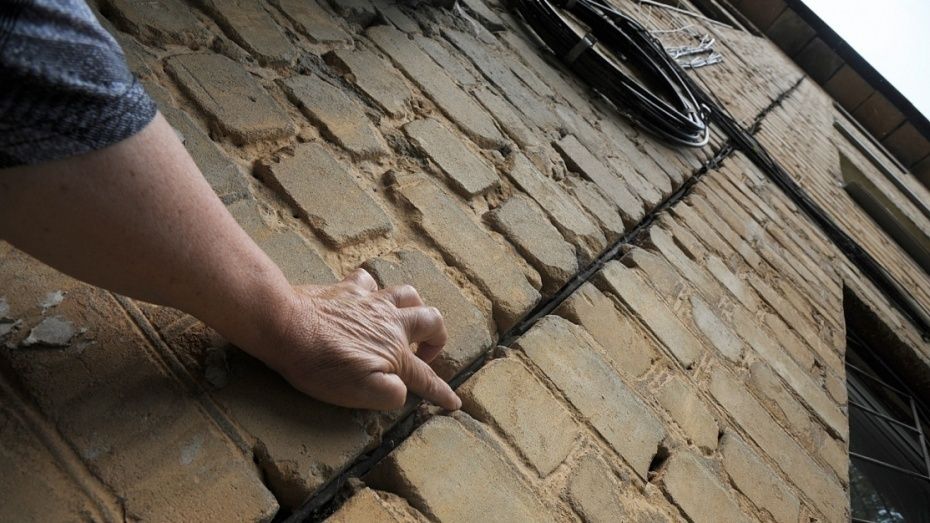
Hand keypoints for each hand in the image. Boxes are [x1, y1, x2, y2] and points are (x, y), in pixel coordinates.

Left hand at [264, 268, 460, 410]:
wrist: (285, 326)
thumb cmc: (321, 364)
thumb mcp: (359, 392)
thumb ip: (390, 394)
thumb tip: (403, 392)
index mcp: (395, 352)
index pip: (426, 376)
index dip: (442, 391)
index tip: (454, 402)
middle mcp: (390, 322)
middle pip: (431, 321)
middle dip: (436, 338)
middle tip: (424, 355)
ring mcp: (369, 302)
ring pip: (407, 294)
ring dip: (414, 307)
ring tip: (405, 320)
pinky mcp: (346, 289)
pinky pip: (368, 281)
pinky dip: (372, 289)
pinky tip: (365, 297)